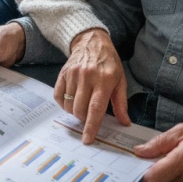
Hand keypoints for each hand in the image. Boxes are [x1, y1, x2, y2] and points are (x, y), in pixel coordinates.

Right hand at [54, 29, 128, 144]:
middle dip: (83, 119)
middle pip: (80, 109)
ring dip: (74, 111)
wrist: (92, 42)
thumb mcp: (120, 80)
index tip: (87, 139)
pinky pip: (58, 97)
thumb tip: (124, 123)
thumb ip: (121, 103)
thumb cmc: (109, 63)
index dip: (91, 126)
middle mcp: (87, 77)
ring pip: (69, 105)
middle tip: (89, 114)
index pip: (96, 108)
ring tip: (82, 104)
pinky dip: (64, 104)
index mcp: (104, 80)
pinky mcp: (63, 73)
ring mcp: (73, 74)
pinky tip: (72, 100)